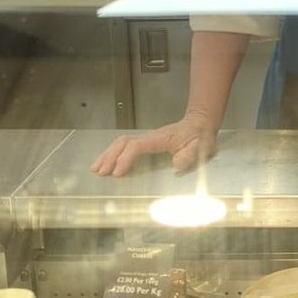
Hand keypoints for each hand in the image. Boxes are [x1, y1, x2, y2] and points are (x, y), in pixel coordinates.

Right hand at [90, 113, 217, 177]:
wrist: (200, 125)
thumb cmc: (199, 138)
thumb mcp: (201, 147)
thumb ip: (189, 155)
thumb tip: (177, 164)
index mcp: (160, 139)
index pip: (136, 146)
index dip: (125, 159)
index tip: (117, 173)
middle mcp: (149, 136)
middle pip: (123, 143)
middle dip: (109, 157)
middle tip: (99, 172)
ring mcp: (146, 138)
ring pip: (121, 142)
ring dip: (107, 154)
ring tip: (96, 168)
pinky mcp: (146, 141)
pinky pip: (124, 145)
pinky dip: (113, 152)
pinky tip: (107, 161)